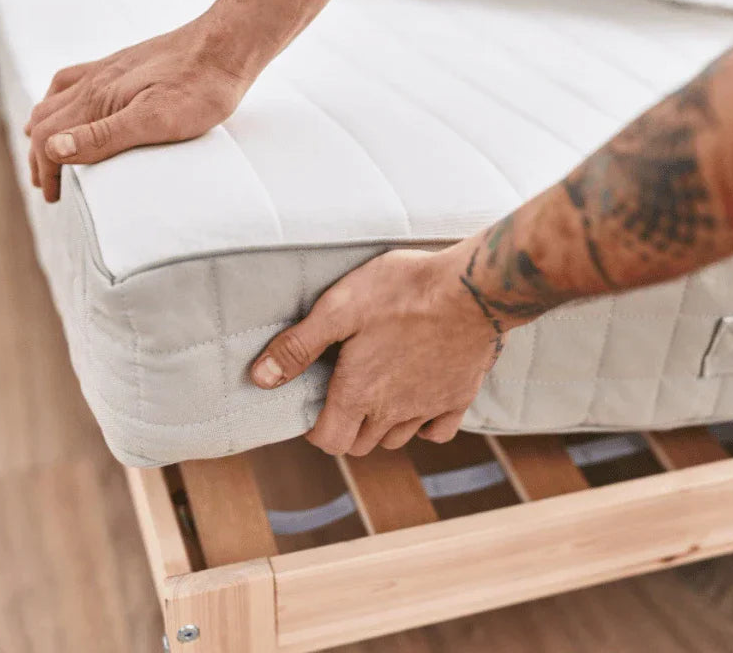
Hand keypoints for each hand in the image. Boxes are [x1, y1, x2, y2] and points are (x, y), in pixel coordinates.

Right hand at [25, 12, 259, 201]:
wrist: (224, 47)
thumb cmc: (199, 87)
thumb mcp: (154, 121)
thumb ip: (103, 136)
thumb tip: (53, 149)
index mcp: (97, 100)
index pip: (48, 138)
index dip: (46, 171)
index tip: (54, 196)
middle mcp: (93, 82)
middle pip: (45, 120)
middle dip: (40, 155)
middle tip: (48, 185)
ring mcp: (106, 70)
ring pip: (55, 99)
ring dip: (45, 128)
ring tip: (49, 151)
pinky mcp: (122, 65)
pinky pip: (75, 80)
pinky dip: (60, 101)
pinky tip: (73, 107)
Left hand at [249, 247, 501, 455]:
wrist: (473, 288)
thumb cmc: (401, 291)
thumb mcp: (338, 309)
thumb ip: (298, 347)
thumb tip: (260, 379)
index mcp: (359, 394)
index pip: (329, 441)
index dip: (315, 430)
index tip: (315, 406)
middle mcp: (393, 412)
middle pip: (360, 444)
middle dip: (344, 426)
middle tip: (342, 393)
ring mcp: (429, 408)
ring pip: (396, 439)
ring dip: (379, 425)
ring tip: (376, 392)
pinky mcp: (459, 398)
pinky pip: (436, 431)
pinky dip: (423, 425)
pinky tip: (417, 400)